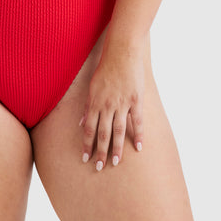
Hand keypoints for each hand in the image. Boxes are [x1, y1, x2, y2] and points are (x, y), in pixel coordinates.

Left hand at [79, 47, 144, 170]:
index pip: (89, 128)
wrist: (121, 52)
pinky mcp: (136, 100)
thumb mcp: (92, 86)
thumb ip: (88, 106)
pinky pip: (137, 121)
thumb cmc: (106, 68)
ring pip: (118, 130)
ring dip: (116, 148)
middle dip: (100, 151)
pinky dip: (138, 135)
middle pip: (103, 133)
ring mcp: (122, 103)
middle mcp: (107, 105)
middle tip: (99, 168)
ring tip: (115, 163)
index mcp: (95, 101)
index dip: (87, 144)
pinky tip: (138, 147)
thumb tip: (82, 123)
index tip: (85, 158)